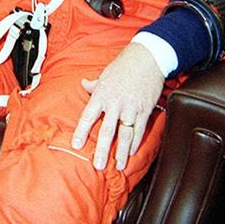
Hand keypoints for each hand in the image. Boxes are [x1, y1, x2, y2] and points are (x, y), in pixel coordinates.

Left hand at [71, 41, 164, 171]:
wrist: (148, 57)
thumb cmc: (125, 64)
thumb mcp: (105, 74)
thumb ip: (94, 84)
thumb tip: (83, 84)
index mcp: (101, 95)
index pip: (88, 117)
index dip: (81, 132)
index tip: (76, 145)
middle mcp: (115, 104)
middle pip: (107, 132)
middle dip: (103, 151)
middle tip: (98, 165)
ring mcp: (130, 108)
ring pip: (125, 135)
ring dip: (122, 153)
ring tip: (119, 166)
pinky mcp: (144, 110)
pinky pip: (139, 129)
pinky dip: (136, 142)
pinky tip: (132, 152)